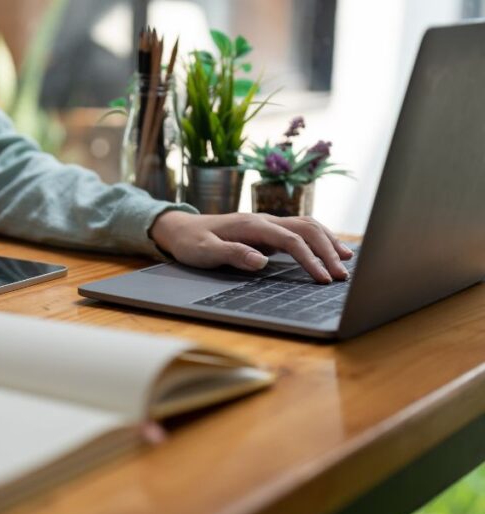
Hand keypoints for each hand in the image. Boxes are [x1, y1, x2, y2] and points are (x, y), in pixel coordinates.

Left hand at [149, 211, 353, 283]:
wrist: (181, 229)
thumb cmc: (191, 242)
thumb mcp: (205, 252)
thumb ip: (233, 254)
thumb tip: (261, 261)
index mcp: (252, 225)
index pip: (290, 239)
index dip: (309, 258)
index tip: (322, 278)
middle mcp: (264, 220)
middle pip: (306, 229)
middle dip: (327, 250)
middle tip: (342, 275)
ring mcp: (267, 224)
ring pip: (307, 226)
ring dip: (328, 242)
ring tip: (347, 261)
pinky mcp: (268, 231)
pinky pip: (300, 231)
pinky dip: (319, 239)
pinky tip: (331, 250)